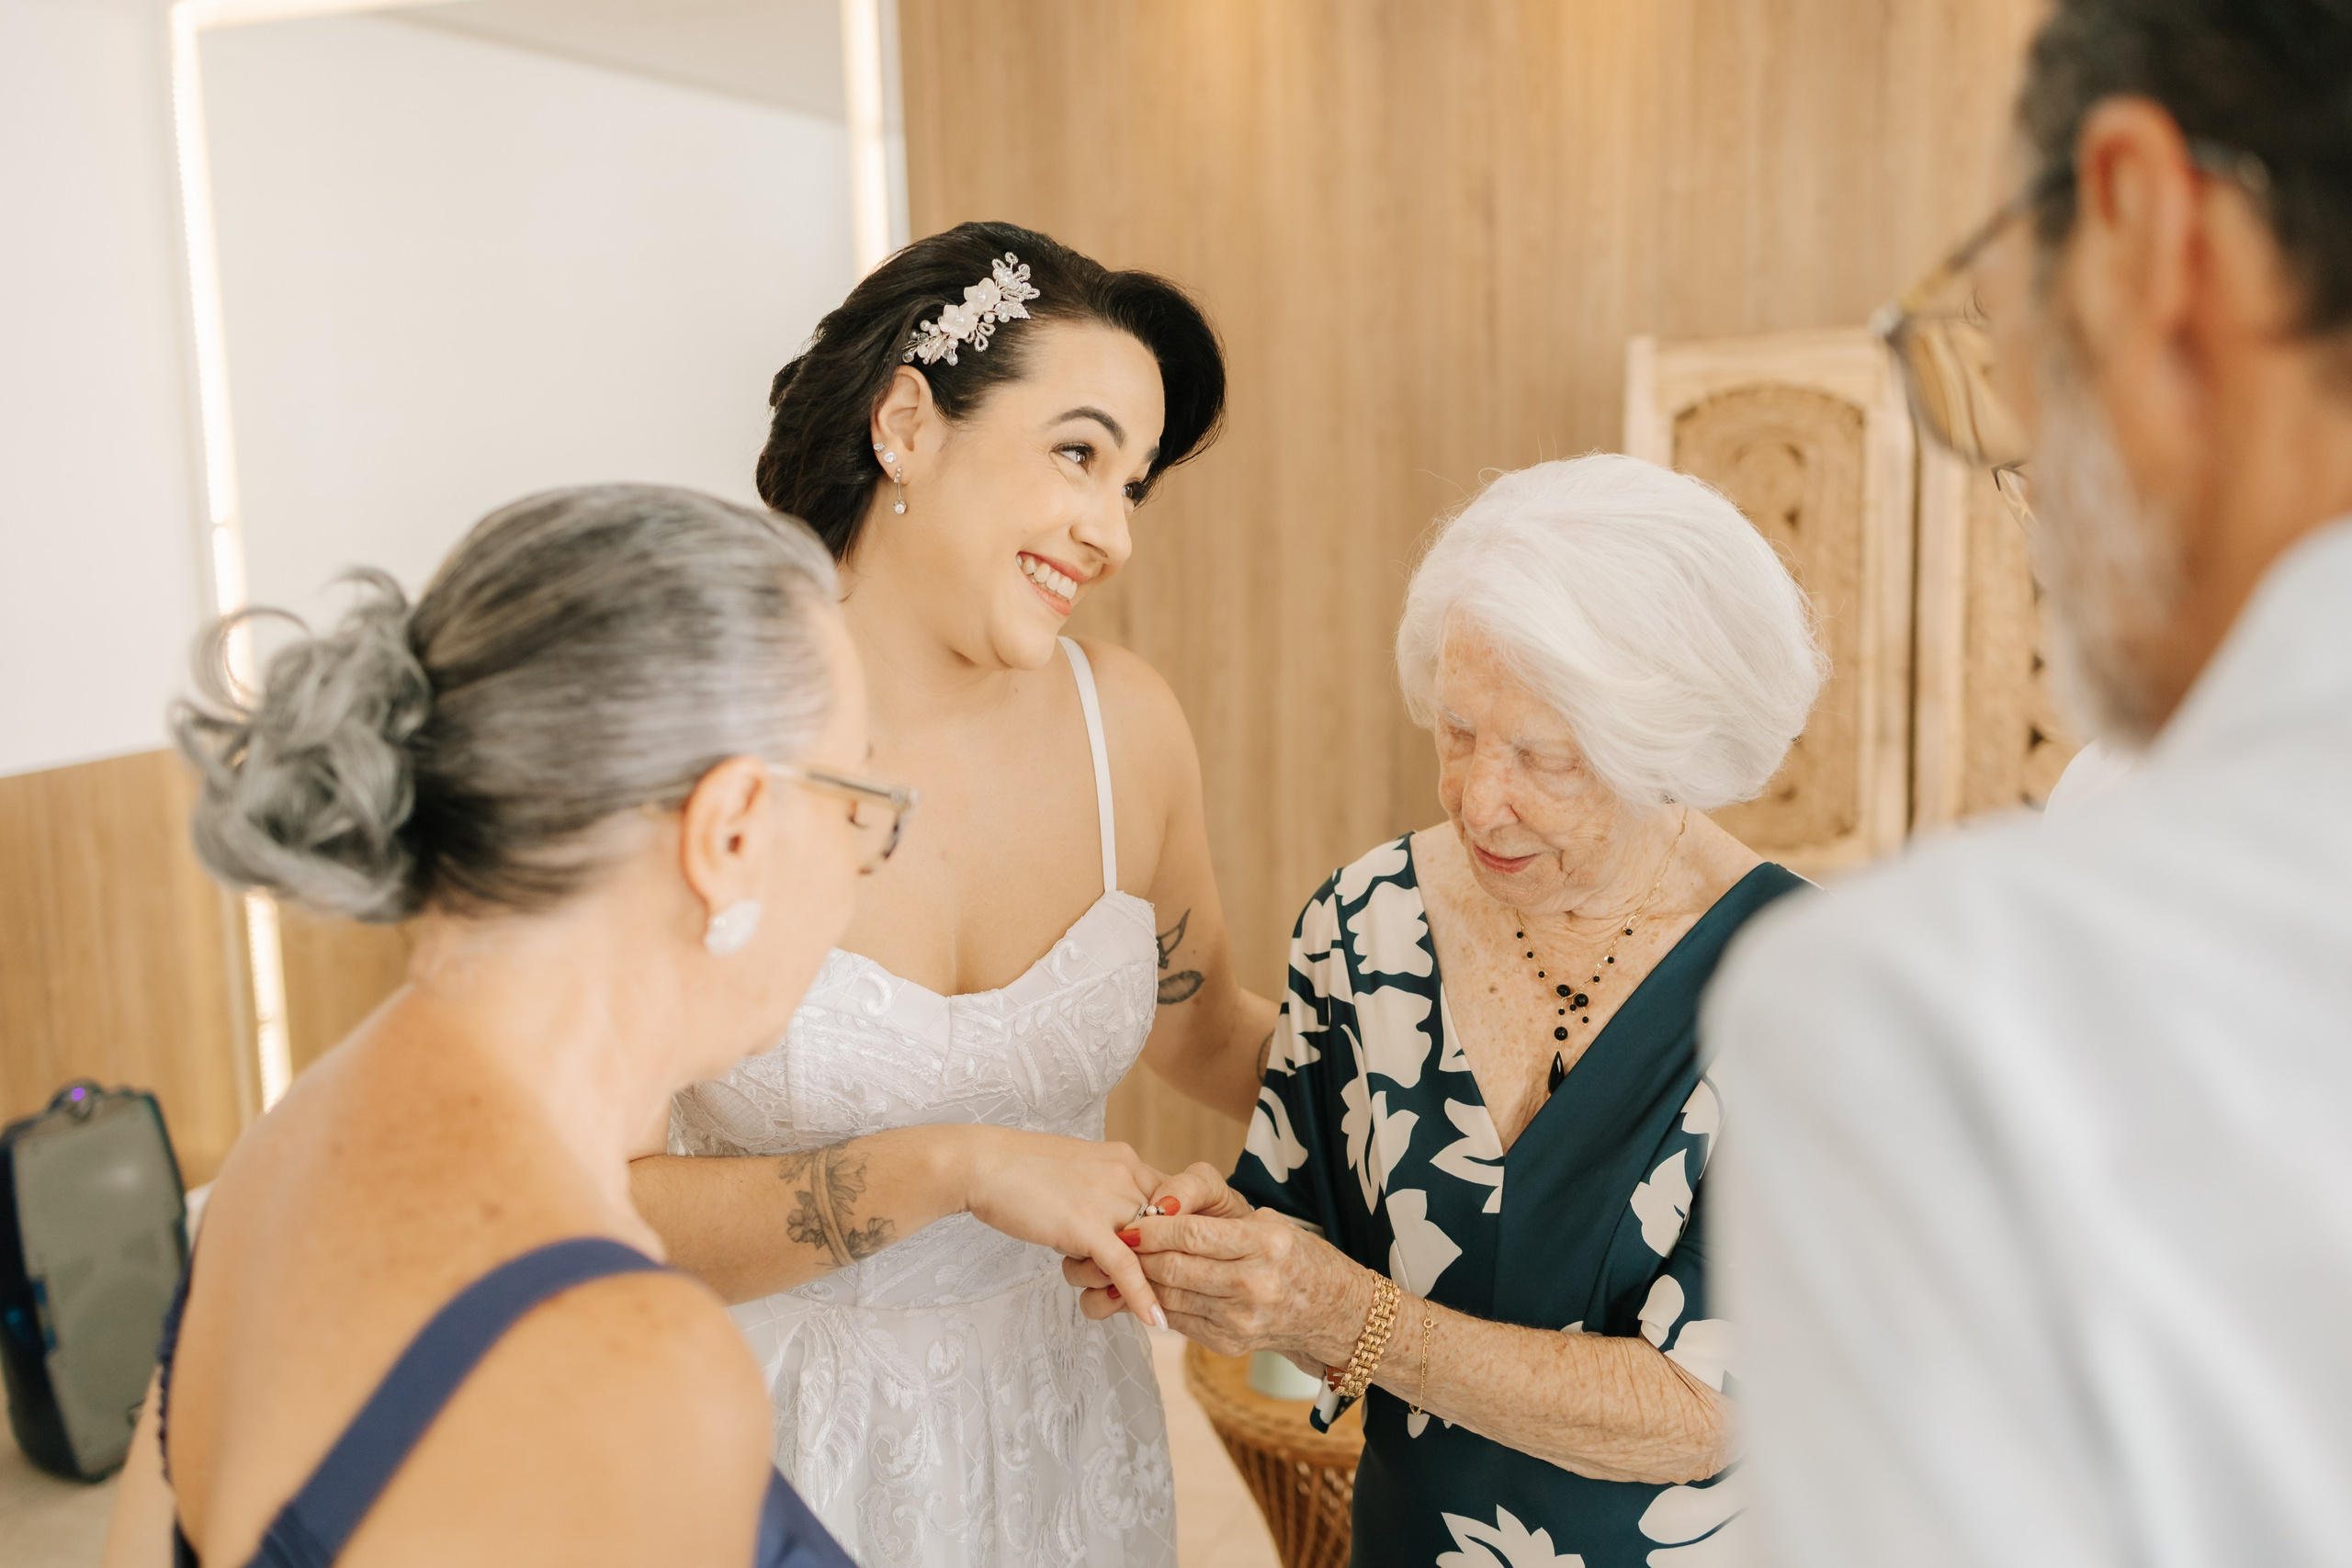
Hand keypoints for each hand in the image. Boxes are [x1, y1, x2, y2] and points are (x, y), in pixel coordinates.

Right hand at [955, 1126, 1170, 1328]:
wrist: (982, 1164)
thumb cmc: (1020, 1169)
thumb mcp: (1076, 1172)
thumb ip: (1102, 1192)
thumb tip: (1110, 1223)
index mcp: (1124, 1159)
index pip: (1175, 1197)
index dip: (1176, 1232)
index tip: (1176, 1258)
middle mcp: (1125, 1174)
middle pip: (1167, 1228)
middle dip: (1162, 1261)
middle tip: (1163, 1287)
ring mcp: (1107, 1199)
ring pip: (1146, 1250)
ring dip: (1144, 1280)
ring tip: (1135, 1300)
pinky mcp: (1085, 1225)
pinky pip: (1124, 1267)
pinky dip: (1142, 1297)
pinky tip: (1156, 1321)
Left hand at [1064, 1166, 1372, 1366]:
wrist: (1334, 1313)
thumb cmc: (1295, 1255)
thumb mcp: (1266, 1218)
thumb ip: (1213, 1208)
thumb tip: (1158, 1207)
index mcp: (1267, 1244)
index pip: (1193, 1234)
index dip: (1152, 1228)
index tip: (1127, 1221)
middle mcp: (1254, 1285)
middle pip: (1175, 1268)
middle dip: (1134, 1256)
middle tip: (1106, 1242)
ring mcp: (1241, 1320)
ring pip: (1169, 1296)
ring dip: (1134, 1282)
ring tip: (1108, 1266)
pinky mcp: (1229, 1344)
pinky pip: (1178, 1319)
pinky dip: (1152, 1303)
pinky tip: (1134, 1290)